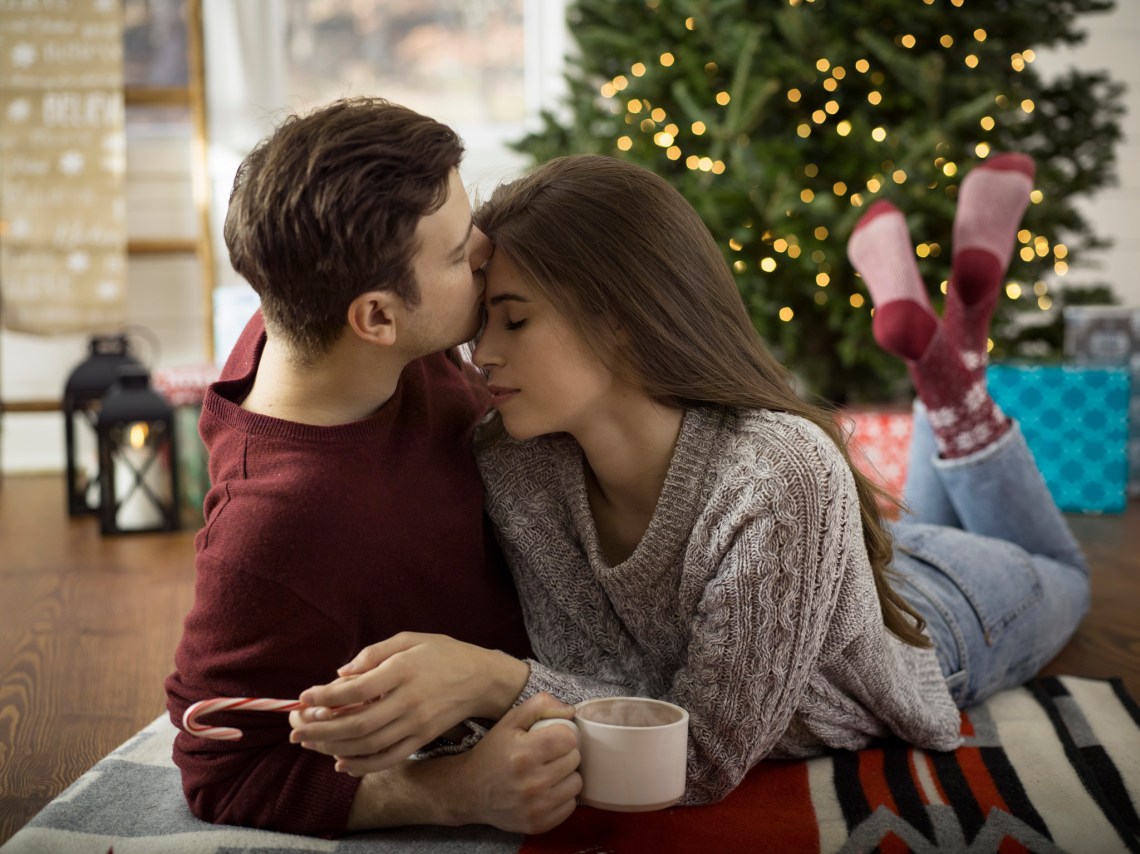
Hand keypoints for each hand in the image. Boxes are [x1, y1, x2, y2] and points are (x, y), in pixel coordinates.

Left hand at [289, 632, 528, 771]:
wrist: (482, 678)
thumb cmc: (443, 653)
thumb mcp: (410, 639)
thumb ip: (374, 653)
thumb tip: (341, 674)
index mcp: (404, 670)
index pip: (358, 689)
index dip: (326, 696)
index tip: (303, 697)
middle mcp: (410, 701)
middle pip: (358, 724)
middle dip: (321, 729)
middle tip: (295, 729)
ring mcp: (417, 723)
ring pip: (369, 745)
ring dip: (334, 747)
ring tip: (310, 743)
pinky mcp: (422, 738)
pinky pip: (388, 758)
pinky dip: (362, 765)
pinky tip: (340, 762)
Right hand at [450, 693, 581, 832]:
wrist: (469, 791)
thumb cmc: (492, 752)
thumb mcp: (509, 721)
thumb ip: (540, 705)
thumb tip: (570, 711)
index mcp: (524, 754)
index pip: (569, 739)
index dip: (563, 734)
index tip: (553, 737)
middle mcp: (531, 783)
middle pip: (574, 759)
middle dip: (564, 753)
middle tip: (549, 755)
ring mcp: (536, 807)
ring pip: (576, 783)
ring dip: (566, 775)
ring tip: (550, 771)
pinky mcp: (538, 824)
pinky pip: (570, 806)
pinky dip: (562, 796)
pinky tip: (547, 790)